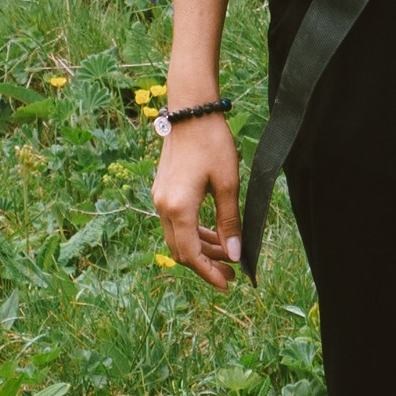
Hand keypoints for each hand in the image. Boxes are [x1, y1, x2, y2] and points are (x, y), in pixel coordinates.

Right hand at [153, 112, 242, 290]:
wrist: (191, 111)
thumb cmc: (212, 143)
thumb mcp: (227, 184)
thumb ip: (229, 222)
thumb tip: (234, 254)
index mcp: (178, 208)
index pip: (190, 255)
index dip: (208, 273)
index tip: (227, 284)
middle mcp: (162, 206)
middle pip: (181, 251)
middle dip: (205, 265)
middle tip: (230, 274)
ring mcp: (160, 198)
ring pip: (178, 237)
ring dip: (201, 249)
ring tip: (226, 256)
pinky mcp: (164, 190)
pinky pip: (176, 222)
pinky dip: (195, 232)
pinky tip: (214, 235)